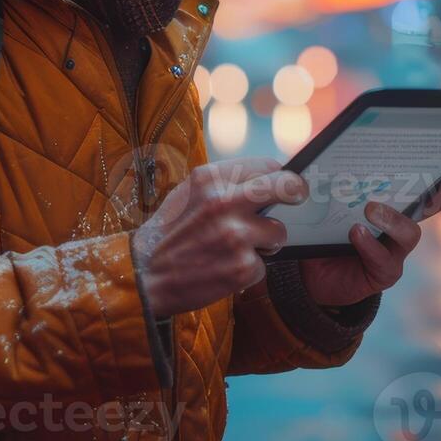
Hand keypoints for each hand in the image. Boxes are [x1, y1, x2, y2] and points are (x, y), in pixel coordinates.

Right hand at [132, 157, 304, 318]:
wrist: (143, 275)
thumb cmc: (169, 233)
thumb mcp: (188, 193)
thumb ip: (223, 183)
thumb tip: (265, 174)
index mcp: (210, 179)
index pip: (266, 166)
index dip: (279, 176)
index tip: (284, 182)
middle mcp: (224, 202)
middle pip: (287, 187)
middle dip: (296, 192)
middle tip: (297, 197)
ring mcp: (235, 236)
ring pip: (278, 232)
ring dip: (266, 242)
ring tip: (237, 247)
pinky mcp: (242, 267)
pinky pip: (264, 264)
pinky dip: (248, 269)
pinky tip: (225, 268)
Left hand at [298, 180, 440, 306]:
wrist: (306, 277)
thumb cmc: (319, 234)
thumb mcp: (317, 208)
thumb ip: (321, 187)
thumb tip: (308, 170)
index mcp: (387, 208)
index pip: (417, 195)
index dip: (438, 188)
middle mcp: (396, 230)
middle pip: (422, 211)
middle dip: (427, 197)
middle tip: (414, 181)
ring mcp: (393, 253)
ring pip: (408, 235)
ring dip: (391, 219)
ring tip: (369, 209)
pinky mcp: (383, 273)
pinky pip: (384, 260)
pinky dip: (370, 245)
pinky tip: (356, 234)